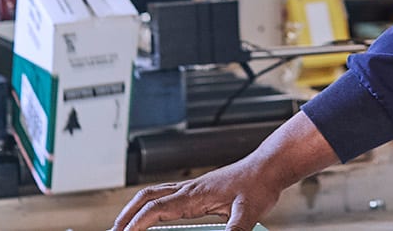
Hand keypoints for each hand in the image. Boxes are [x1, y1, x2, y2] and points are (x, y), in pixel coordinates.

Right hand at [112, 112, 337, 230]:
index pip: (155, 209)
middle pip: (145, 198)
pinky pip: (165, 195)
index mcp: (193, 194)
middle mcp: (187, 189)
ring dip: (135, 209)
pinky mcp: (197, 190)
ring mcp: (191, 188)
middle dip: (126, 216)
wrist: (268, 167)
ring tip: (124, 226)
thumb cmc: (258, 185)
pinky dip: (150, 205)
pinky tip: (151, 217)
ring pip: (152, 194)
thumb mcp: (248, 213)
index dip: (136, 224)